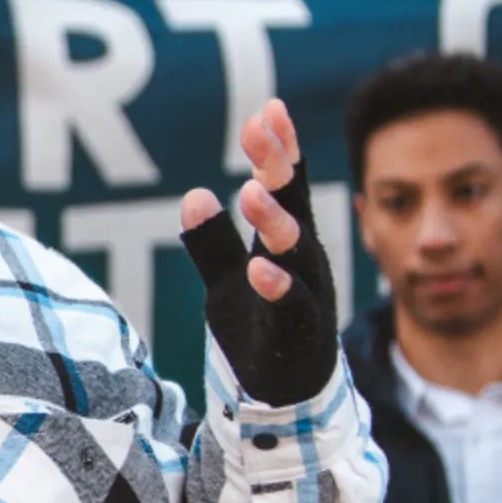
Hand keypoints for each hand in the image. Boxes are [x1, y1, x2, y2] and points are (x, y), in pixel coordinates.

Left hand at [178, 98, 339, 406]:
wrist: (285, 394)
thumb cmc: (260, 324)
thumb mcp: (227, 279)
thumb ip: (211, 241)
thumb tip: (193, 195)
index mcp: (288, 241)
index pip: (287, 187)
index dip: (280, 149)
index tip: (269, 108)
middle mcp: (304, 260)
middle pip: (294, 205)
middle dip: (277, 166)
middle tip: (257, 128)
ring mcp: (308, 294)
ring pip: (296, 252)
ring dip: (275, 221)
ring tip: (250, 192)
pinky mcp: (301, 332)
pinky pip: (294, 306)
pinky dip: (277, 286)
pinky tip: (258, 268)